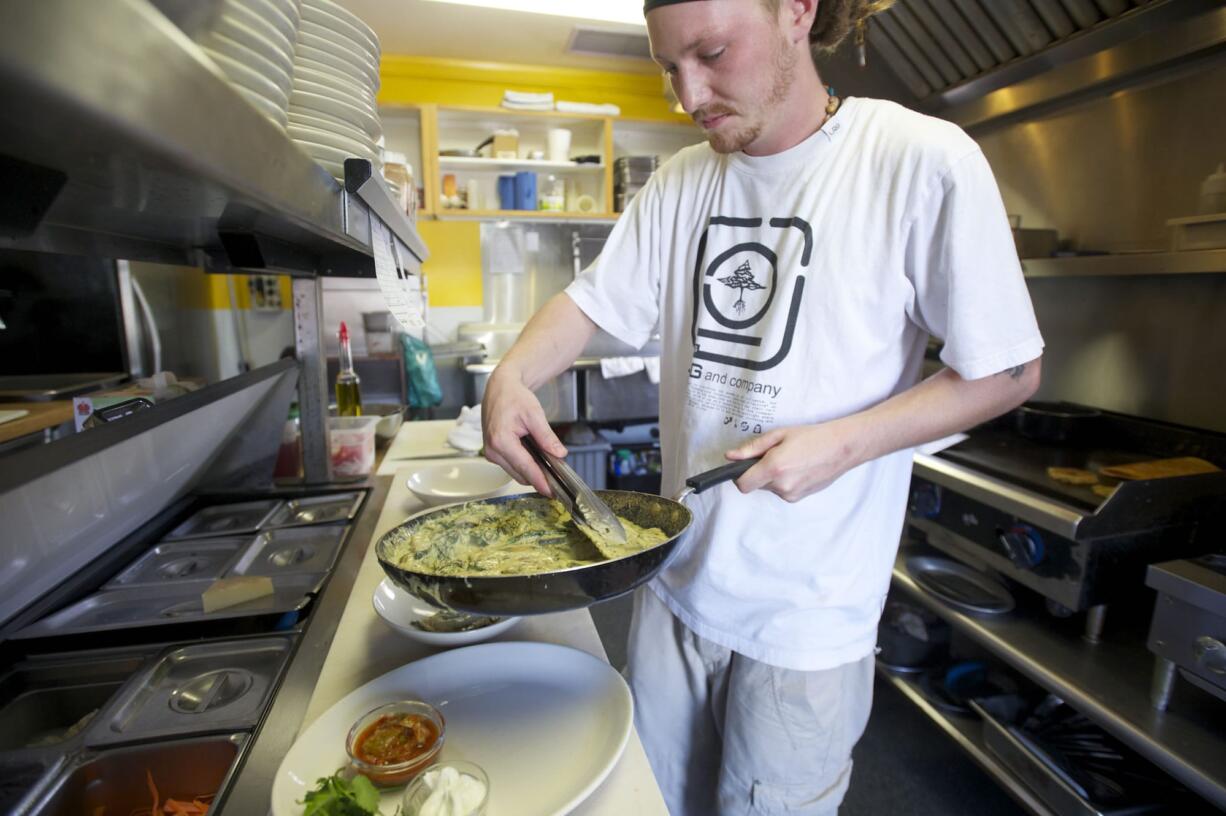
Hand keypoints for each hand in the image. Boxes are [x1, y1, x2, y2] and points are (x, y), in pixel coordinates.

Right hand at [481, 364, 566, 495]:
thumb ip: (546, 437)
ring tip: (548, 465)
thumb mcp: (534, 414)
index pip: (525, 468)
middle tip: (557, 478)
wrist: (500, 388)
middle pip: (520, 474)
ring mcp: (490, 453)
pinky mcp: (492, 453)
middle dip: (538, 477)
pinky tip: (535, 458)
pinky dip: (524, 465)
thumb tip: (559, 454)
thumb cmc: (514, 397)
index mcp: (501, 441)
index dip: (540, 481)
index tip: (552, 492)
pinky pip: (511, 466)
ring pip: (515, 473)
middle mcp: (492, 451)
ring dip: (531, 472)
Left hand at [724, 419, 864, 502]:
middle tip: (774, 455)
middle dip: (759, 473)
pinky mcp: (800, 498)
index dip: (739, 476)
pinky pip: (782, 491)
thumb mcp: (779, 435)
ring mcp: (791, 494)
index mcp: (773, 468)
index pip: (743, 484)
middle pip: (756, 485)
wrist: (841, 448)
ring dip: (773, 477)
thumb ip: (752, 448)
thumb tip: (731, 456)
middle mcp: (781, 485)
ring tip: (790, 460)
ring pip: (770, 488)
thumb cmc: (812, 437)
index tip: (744, 466)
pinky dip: (784, 482)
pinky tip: (798, 468)